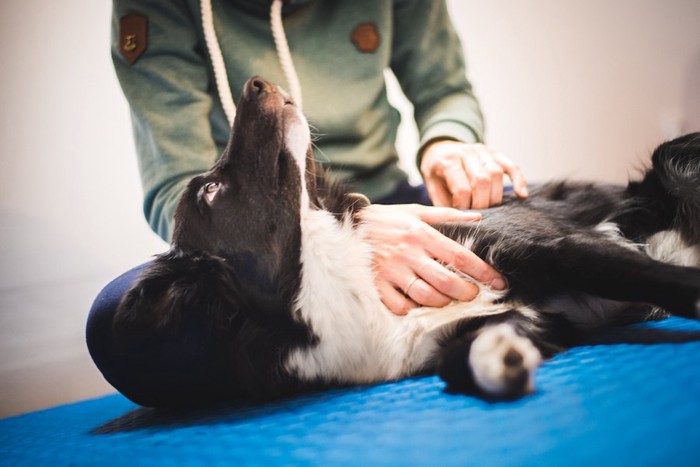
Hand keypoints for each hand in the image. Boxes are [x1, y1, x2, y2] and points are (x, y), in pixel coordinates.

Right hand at [358, 204, 505, 314]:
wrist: (343, 224)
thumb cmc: (384, 219)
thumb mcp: (414, 211)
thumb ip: (446, 216)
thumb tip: (478, 218)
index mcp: (420, 233)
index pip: (459, 256)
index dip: (482, 271)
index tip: (498, 282)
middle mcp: (407, 253)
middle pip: (446, 280)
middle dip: (465, 292)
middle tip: (473, 295)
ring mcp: (390, 271)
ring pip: (425, 296)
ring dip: (442, 302)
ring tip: (447, 299)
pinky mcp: (376, 284)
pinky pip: (400, 305)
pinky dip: (412, 308)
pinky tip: (417, 304)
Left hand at [421, 141, 527, 208]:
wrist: (439, 148)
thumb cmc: (436, 172)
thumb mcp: (432, 186)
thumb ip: (442, 202)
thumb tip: (457, 221)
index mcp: (448, 161)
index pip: (462, 189)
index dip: (464, 207)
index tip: (462, 215)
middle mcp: (466, 152)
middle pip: (482, 181)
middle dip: (482, 204)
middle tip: (477, 214)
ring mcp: (482, 150)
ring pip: (497, 174)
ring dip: (496, 196)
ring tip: (491, 208)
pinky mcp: (494, 152)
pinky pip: (511, 166)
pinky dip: (519, 180)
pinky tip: (521, 195)